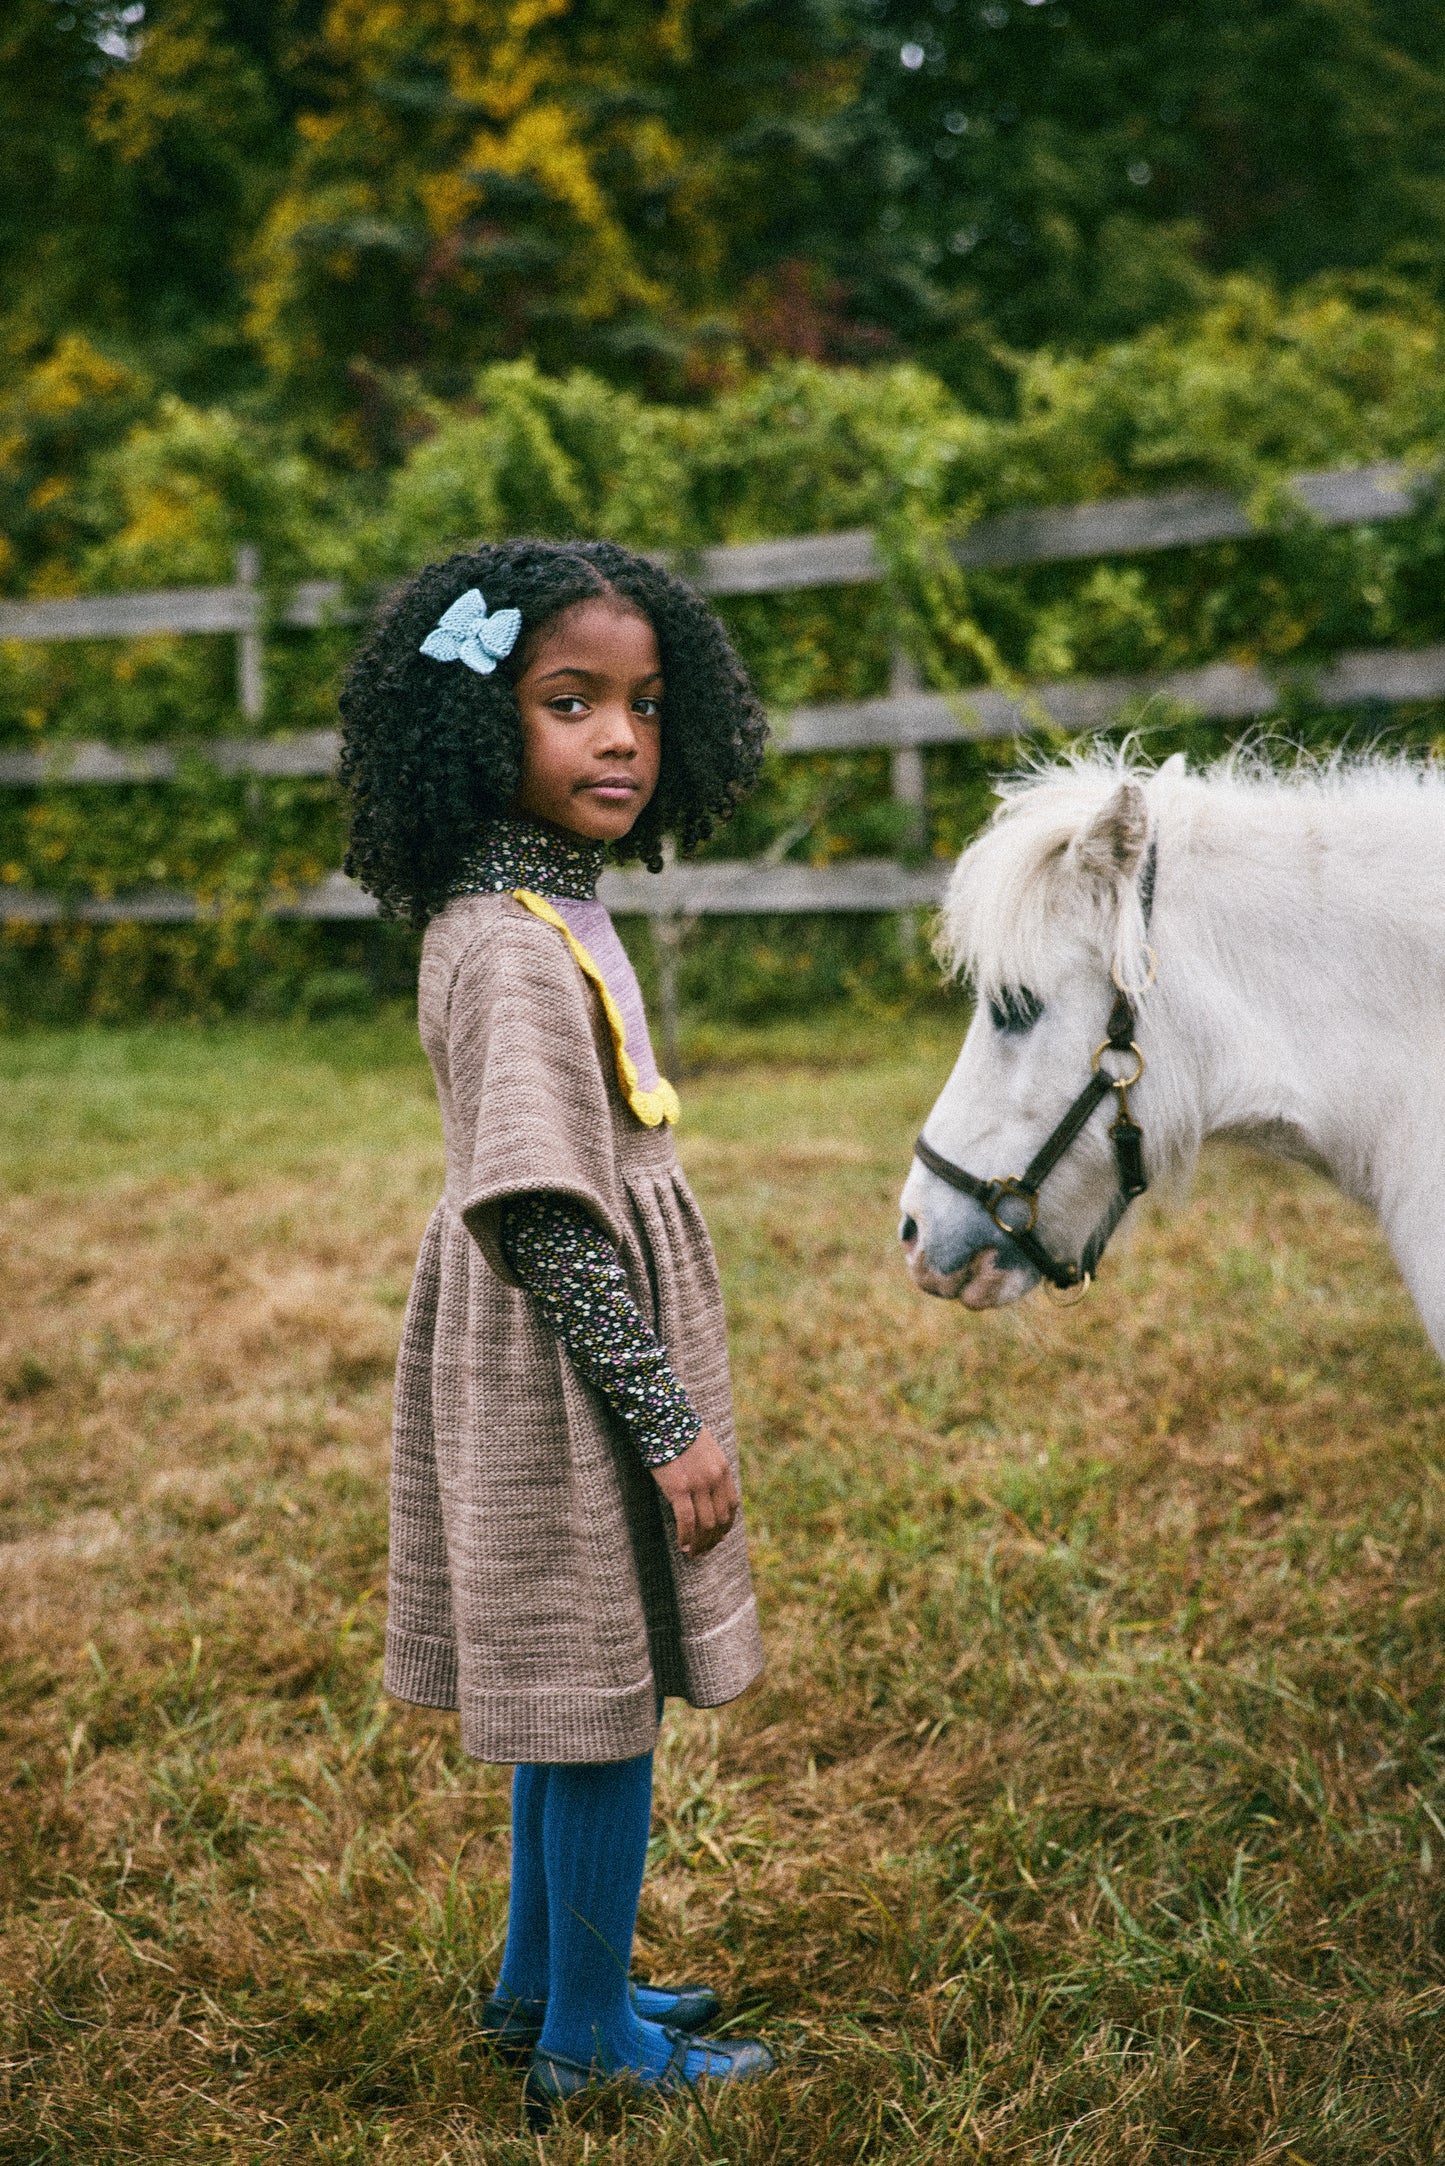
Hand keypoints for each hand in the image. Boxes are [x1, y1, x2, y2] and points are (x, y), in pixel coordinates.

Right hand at [651, 1429, 737, 1559]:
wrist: (664, 1419)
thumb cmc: (679, 1433)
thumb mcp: (704, 1450)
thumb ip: (710, 1470)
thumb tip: (709, 1493)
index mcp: (723, 1469)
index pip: (731, 1505)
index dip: (726, 1525)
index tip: (719, 1537)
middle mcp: (714, 1479)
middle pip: (720, 1519)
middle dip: (713, 1539)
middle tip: (704, 1551)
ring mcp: (698, 1484)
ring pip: (705, 1524)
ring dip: (700, 1543)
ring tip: (692, 1553)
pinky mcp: (679, 1488)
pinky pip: (686, 1520)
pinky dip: (686, 1536)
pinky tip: (683, 1545)